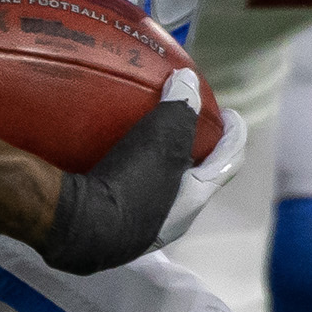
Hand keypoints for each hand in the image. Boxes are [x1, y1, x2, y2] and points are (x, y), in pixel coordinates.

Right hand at [42, 70, 228, 273]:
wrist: (77, 230)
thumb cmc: (127, 186)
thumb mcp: (161, 140)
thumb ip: (180, 109)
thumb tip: (187, 81)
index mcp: (193, 199)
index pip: (228, 163)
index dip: (234, 136)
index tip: (229, 114)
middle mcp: (171, 219)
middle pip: (193, 178)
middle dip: (192, 150)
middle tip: (183, 122)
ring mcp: (140, 230)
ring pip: (158, 188)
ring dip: (156, 162)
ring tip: (143, 135)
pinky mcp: (109, 230)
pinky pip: (124, 194)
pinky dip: (123, 173)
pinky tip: (101, 155)